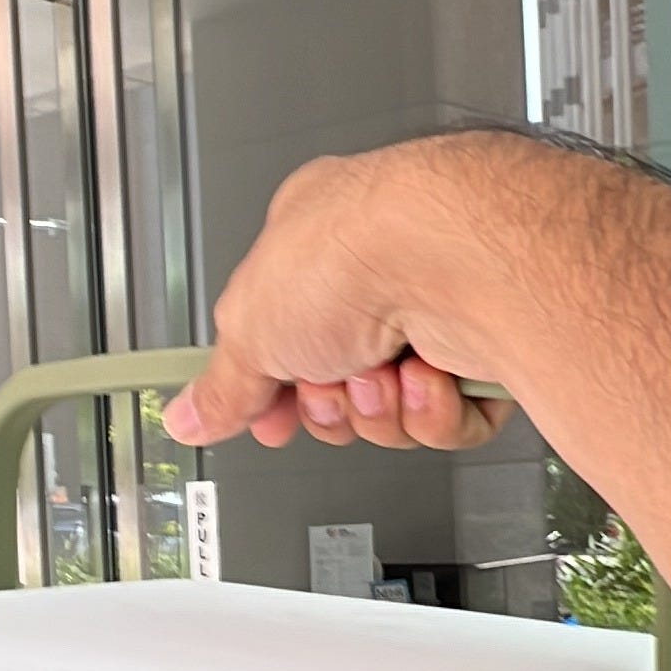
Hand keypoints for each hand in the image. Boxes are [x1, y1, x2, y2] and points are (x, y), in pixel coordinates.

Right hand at [161, 144, 514, 452]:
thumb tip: (189, 416)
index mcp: (313, 247)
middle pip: (337, 389)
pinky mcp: (481, 352)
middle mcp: (377, 275)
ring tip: (381, 373)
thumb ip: (221, 386)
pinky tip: (425, 378)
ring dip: (379, 409)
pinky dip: (431, 412)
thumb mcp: (249, 329)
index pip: (282, 337)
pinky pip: (447, 422)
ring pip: (392, 413)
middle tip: (329, 383)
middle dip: (329, 404)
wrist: (451, 260)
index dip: (273, 390)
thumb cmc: (355, 255)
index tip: (267, 417)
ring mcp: (433, 313)